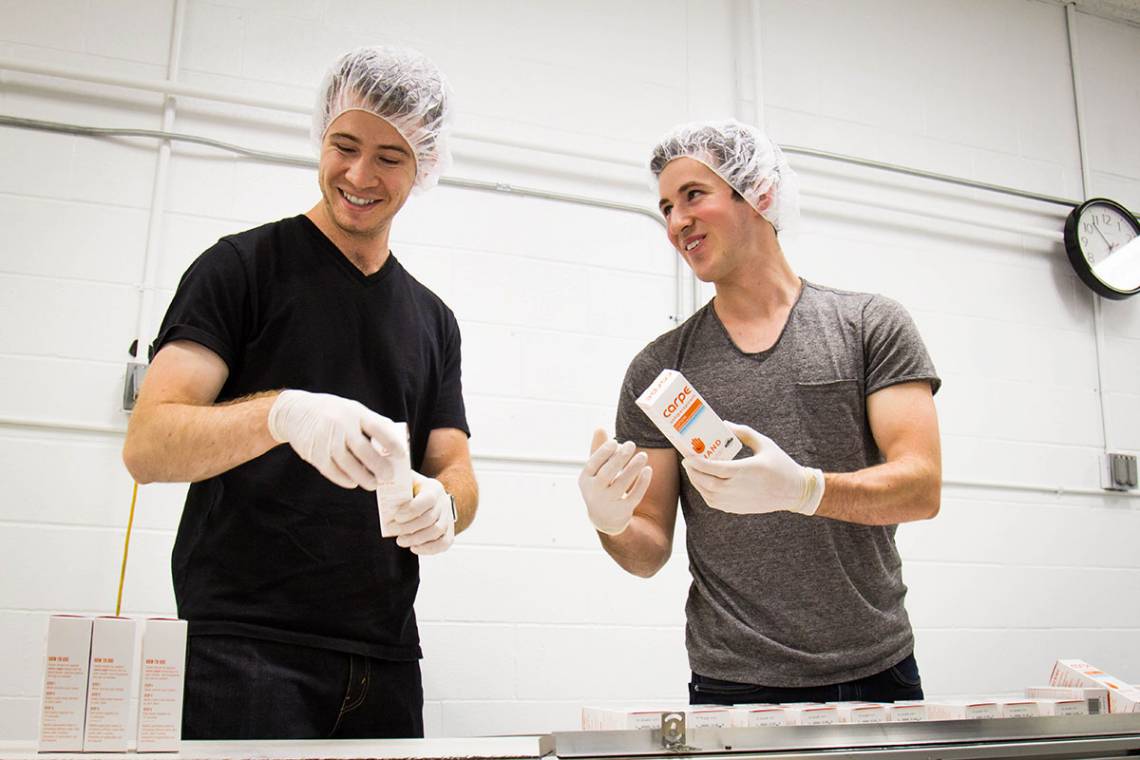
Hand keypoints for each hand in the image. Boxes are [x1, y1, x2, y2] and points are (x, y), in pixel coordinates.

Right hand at [267, 390, 404, 489]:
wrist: (294, 411)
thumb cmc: (332, 411)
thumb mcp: (352, 409)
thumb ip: (372, 423)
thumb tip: (396, 440)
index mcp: (355, 413)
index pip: (378, 429)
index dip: (392, 444)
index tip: (402, 456)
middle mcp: (341, 426)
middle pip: (364, 451)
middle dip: (379, 467)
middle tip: (388, 477)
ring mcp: (326, 440)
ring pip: (348, 465)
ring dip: (363, 477)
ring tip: (372, 484)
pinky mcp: (314, 453)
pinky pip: (332, 471)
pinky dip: (344, 479)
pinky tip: (353, 482)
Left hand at [391, 472, 454, 554]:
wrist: (427, 497)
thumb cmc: (411, 489)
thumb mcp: (405, 481)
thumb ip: (396, 482)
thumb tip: (380, 483)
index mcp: (434, 488)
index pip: (428, 499)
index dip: (412, 510)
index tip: (396, 517)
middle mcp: (444, 502)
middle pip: (430, 518)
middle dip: (408, 527)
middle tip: (391, 529)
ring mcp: (448, 518)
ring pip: (437, 532)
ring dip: (416, 539)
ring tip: (400, 540)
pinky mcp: (449, 531)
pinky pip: (444, 543)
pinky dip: (429, 548)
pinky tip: (414, 548)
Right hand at [578, 429, 652, 534]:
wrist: (604, 519)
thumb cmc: (601, 486)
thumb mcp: (595, 471)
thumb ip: (597, 450)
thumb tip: (599, 428)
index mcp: (585, 480)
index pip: (592, 464)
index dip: (603, 452)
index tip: (615, 442)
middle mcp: (594, 493)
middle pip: (607, 473)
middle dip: (619, 458)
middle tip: (632, 444)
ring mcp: (608, 504)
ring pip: (622, 484)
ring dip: (633, 468)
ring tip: (643, 455)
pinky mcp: (623, 511)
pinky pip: (634, 495)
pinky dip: (642, 482)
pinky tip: (648, 469)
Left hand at [682, 422, 823, 515]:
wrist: (795, 491)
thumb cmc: (781, 465)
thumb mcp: (765, 443)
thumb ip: (744, 432)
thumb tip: (724, 424)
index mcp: (746, 470)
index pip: (714, 468)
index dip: (697, 462)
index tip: (688, 455)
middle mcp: (739, 487)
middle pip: (707, 482)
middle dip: (693, 472)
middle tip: (687, 461)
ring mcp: (738, 500)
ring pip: (708, 494)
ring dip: (697, 483)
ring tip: (693, 471)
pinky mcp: (738, 508)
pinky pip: (715, 503)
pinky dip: (706, 493)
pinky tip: (704, 483)